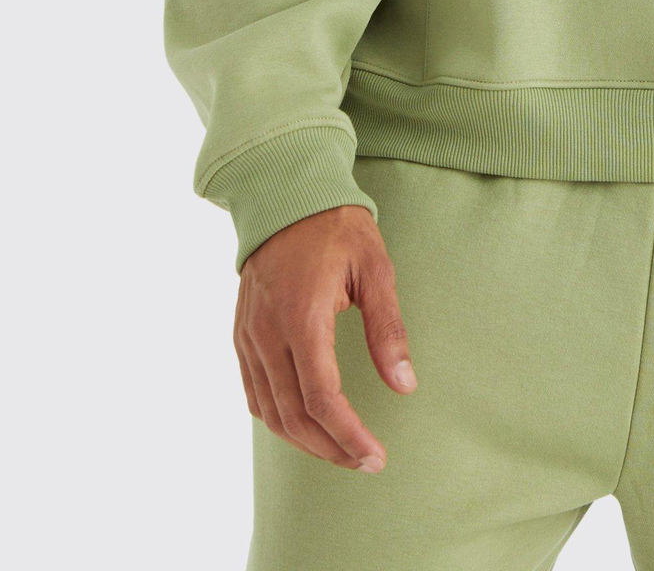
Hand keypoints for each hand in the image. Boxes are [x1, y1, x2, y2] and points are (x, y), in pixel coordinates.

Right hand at [233, 205, 416, 472]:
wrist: (286, 197)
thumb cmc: (337, 230)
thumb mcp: (376, 271)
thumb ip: (388, 330)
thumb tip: (405, 385)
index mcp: (303, 317)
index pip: (322, 398)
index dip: (349, 436)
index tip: (376, 457)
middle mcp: (268, 333)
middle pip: (293, 415)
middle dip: (331, 448)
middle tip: (366, 461)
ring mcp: (249, 335)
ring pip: (269, 411)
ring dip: (304, 441)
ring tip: (341, 450)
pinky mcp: (241, 334)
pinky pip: (253, 392)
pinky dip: (277, 419)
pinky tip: (303, 425)